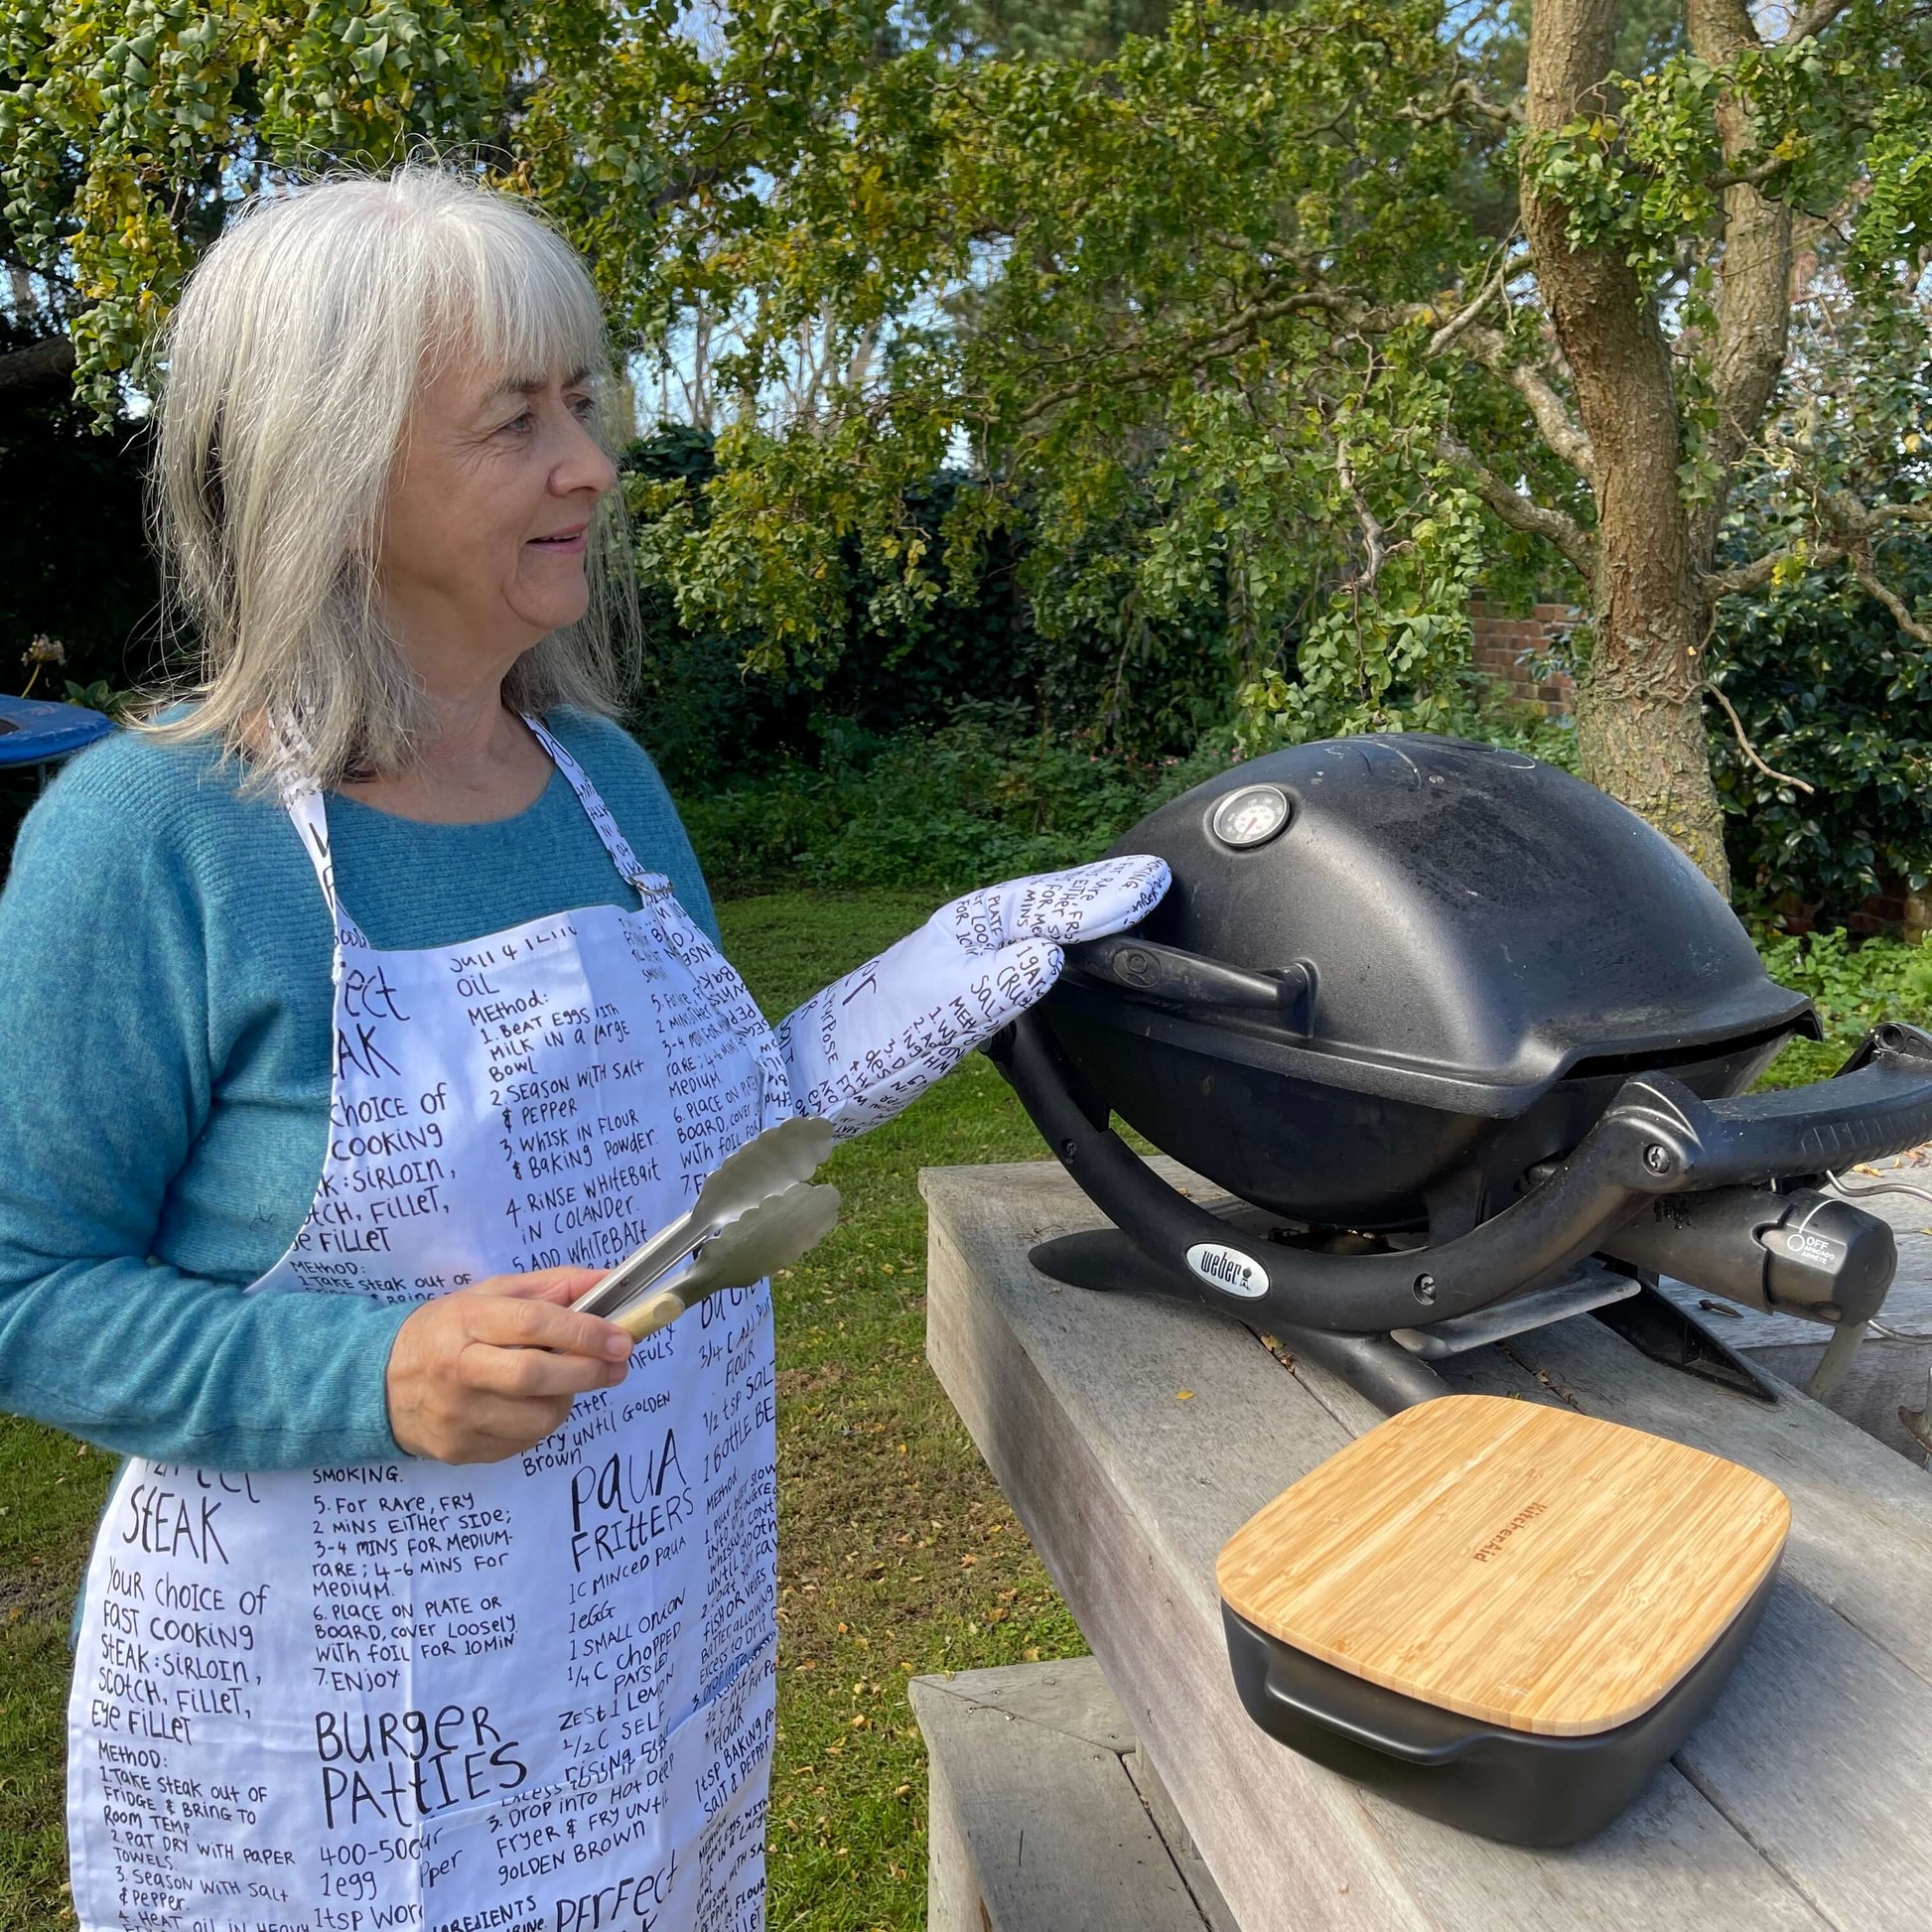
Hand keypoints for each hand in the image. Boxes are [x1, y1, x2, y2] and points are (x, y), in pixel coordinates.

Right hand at [385, 1268, 631, 1463]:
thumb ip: (552, 1287)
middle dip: (588, 1372)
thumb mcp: (492, 1295)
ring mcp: (456, 1416)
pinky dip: (539, 1423)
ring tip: (563, 1384)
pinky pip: (522, 1442)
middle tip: (617, 1366)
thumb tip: (608, 1280)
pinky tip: (530, 1404)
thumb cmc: (448, 1330)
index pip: (532, 1323)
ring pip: (537, 1418)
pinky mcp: (459, 1450)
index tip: (622, 1338)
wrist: (382, 1381)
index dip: (583, 1331)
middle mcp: (457, 1370)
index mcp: (466, 1321)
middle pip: (536, 1376)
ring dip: (566, 1401)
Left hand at [776, 854, 1169, 1137]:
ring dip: (1082, 910)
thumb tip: (1053, 954)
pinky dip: (1058, 942)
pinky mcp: (962, 988)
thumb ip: (999, 984)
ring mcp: (965, 958)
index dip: (1104, 896)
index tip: (1153, 883)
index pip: (1051, 903)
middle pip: (1049, 900)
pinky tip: (1064, 953)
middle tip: (1154, 876)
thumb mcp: (941, 1016)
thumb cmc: (870, 1047)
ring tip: (1125, 901)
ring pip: (1037, 921)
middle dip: (1101, 888)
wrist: (812, 1078)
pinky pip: (1025, 950)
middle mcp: (970, 933)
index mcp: (969, 927)